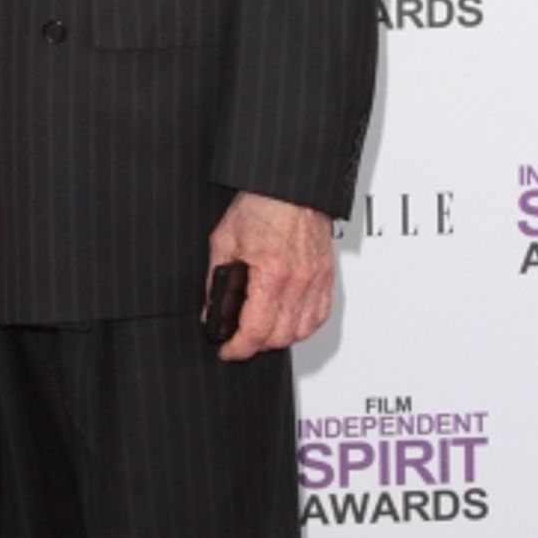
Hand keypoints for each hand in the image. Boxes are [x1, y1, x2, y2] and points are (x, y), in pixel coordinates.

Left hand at [205, 191, 333, 362]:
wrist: (289, 188)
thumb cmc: (260, 206)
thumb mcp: (224, 240)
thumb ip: (217, 278)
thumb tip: (212, 308)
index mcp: (271, 272)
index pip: (256, 330)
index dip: (238, 348)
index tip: (228, 350)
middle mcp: (299, 281)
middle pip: (280, 337)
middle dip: (256, 345)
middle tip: (240, 339)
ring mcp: (316, 280)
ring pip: (302, 332)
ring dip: (281, 338)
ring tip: (262, 330)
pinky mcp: (326, 276)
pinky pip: (319, 316)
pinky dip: (303, 325)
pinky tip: (288, 320)